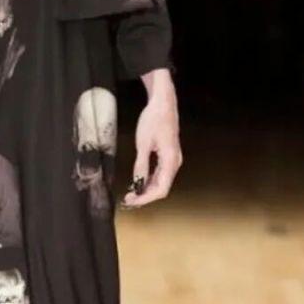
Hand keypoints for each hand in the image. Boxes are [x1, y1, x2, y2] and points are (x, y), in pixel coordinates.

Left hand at [120, 70, 181, 208]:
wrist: (163, 102)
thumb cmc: (154, 119)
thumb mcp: (143, 143)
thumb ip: (141, 165)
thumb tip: (137, 183)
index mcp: (171, 161)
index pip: (160, 190)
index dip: (146, 198)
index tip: (132, 201)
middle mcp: (175, 162)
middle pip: (162, 187)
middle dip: (145, 195)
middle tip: (128, 199)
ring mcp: (173, 158)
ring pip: (162, 181)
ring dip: (147, 188)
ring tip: (131, 192)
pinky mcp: (169, 154)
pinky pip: (161, 172)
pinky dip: (150, 179)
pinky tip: (139, 180)